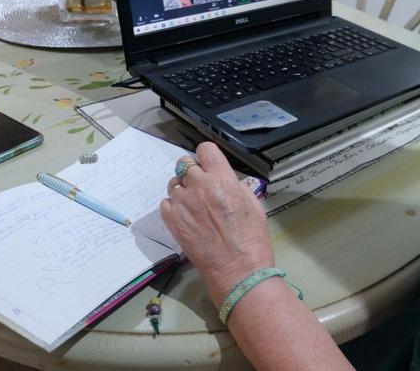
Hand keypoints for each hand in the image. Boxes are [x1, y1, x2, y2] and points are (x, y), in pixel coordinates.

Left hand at [161, 143, 273, 305]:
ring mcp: (183, 203)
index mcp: (222, 179)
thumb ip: (235, 186)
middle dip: (192, 172)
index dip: (207, 157)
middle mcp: (200, 187)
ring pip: (174, 183)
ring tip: (193, 205)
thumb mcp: (253, 204)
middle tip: (200, 186)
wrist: (237, 270)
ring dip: (182, 189)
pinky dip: (174, 206)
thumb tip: (225, 181)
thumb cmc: (251, 239)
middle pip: (184, 163)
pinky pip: (166, 202)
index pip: (205, 150)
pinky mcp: (172, 220)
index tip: (209, 166)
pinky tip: (186, 217)